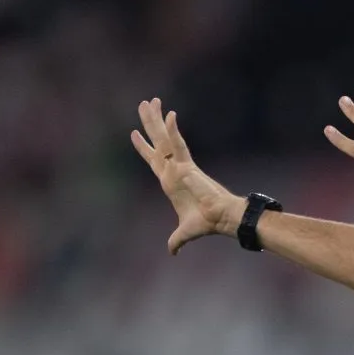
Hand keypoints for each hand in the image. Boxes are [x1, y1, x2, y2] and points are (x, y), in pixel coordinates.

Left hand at [131, 98, 243, 253]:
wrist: (220, 218)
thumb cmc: (206, 222)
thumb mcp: (184, 232)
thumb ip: (176, 240)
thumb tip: (172, 253)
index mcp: (171, 181)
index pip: (154, 159)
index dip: (143, 147)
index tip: (134, 132)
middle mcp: (174, 169)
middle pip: (157, 142)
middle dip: (149, 123)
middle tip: (143, 104)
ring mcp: (180, 165)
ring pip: (164, 138)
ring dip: (156, 120)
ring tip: (150, 101)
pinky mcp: (187, 166)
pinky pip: (178, 145)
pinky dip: (173, 130)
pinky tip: (169, 115)